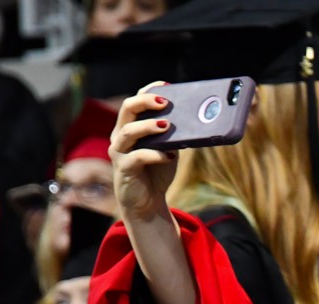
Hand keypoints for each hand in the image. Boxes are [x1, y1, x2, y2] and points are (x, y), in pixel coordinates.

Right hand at [109, 81, 194, 303]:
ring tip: (166, 125)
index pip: (135, 102)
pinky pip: (137, 158)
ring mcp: (119, 153)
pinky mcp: (123, 170)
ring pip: (128, 132)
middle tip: (165, 102)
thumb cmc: (157, 172)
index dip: (148, 91)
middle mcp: (120, 136)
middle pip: (126, 110)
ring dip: (148, 126)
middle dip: (145, 102)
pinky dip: (154, 155)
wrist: (147, 204)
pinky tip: (169, 156)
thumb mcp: (170, 149)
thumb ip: (176, 135)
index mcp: (130, 127)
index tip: (166, 85)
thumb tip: (199, 121)